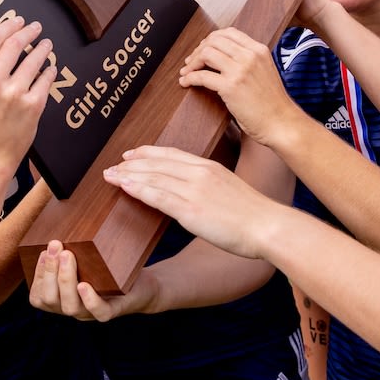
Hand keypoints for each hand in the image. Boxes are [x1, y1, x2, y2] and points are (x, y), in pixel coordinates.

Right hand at [0, 16, 54, 169]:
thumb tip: (1, 47)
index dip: (7, 26)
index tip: (16, 20)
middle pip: (14, 44)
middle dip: (28, 32)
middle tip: (35, 27)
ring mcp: (14, 93)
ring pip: (34, 59)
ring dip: (42, 48)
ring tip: (46, 45)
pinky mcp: (33, 106)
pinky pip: (45, 80)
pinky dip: (49, 71)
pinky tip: (50, 68)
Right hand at [28, 240, 156, 320]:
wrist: (144, 286)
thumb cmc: (111, 271)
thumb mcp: (87, 260)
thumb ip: (71, 250)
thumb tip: (59, 219)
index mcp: (62, 299)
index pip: (39, 296)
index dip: (38, 275)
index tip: (42, 251)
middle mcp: (73, 308)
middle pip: (50, 299)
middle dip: (49, 271)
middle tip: (55, 245)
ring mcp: (91, 312)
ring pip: (70, 306)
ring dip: (65, 279)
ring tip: (67, 255)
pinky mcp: (113, 310)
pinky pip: (98, 311)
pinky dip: (89, 299)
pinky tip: (84, 285)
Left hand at [103, 145, 276, 259]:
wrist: (269, 226)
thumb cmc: (255, 216)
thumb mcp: (232, 190)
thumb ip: (213, 186)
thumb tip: (201, 192)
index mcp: (210, 167)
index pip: (172, 154)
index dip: (149, 153)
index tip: (132, 153)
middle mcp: (200, 173)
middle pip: (158, 162)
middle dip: (133, 163)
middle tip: (113, 165)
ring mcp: (194, 190)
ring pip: (153, 177)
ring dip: (128, 175)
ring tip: (110, 175)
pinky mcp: (191, 210)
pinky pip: (157, 195)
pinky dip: (137, 189)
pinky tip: (123, 186)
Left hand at [178, 27, 298, 144]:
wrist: (281, 123)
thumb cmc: (272, 103)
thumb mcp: (265, 71)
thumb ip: (249, 61)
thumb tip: (224, 56)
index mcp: (259, 50)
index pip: (229, 33)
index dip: (211, 39)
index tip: (203, 49)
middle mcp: (250, 56)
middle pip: (214, 41)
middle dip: (198, 50)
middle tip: (191, 62)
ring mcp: (240, 71)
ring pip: (206, 53)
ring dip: (192, 62)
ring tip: (187, 72)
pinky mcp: (230, 87)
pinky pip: (202, 76)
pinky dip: (190, 78)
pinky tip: (186, 82)